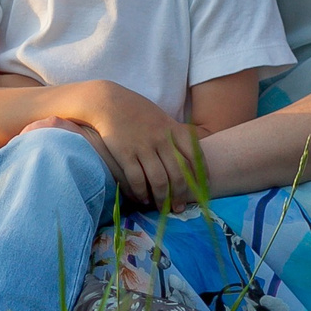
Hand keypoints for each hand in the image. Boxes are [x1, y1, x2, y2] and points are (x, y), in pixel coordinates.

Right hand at [64, 80, 200, 207]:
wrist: (108, 102)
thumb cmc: (137, 111)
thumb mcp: (162, 118)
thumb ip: (176, 136)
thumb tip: (190, 158)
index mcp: (174, 130)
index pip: (195, 156)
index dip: (201, 176)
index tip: (202, 190)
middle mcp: (162, 139)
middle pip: (178, 174)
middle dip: (181, 195)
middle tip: (180, 208)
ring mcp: (143, 147)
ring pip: (160, 181)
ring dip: (163, 199)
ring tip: (163, 208)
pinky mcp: (125, 154)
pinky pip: (137, 180)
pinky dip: (142, 193)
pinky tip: (143, 199)